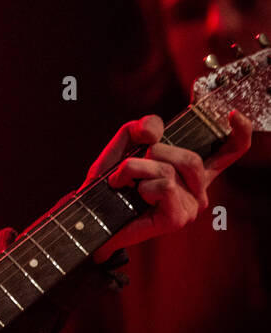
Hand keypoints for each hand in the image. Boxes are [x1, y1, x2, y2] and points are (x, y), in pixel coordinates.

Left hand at [82, 111, 253, 262]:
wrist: (93, 210)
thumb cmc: (113, 181)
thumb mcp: (124, 145)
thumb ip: (140, 128)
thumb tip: (154, 132)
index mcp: (192, 171)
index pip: (228, 152)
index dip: (239, 133)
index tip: (233, 114)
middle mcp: (198, 189)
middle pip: (190, 157)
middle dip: (152, 153)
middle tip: (129, 166)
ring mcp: (191, 206)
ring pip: (169, 170)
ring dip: (135, 169)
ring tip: (124, 181)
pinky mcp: (178, 218)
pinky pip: (163, 186)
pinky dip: (139, 184)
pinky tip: (133, 195)